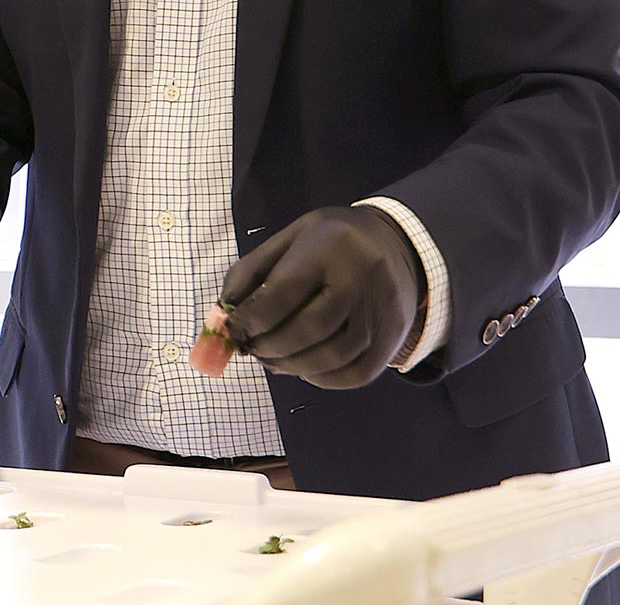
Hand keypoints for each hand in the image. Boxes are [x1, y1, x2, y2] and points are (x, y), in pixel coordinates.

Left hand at [218, 206, 423, 389]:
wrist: (397, 242)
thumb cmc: (331, 242)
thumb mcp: (290, 238)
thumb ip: (250, 273)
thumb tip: (222, 319)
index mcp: (330, 244)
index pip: (283, 292)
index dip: (251, 319)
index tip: (233, 331)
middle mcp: (362, 275)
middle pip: (310, 328)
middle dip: (270, 347)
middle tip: (253, 350)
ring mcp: (383, 308)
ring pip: (333, 356)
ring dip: (293, 367)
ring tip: (274, 361)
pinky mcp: (395, 335)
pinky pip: (357, 373)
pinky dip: (323, 380)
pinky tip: (306, 369)